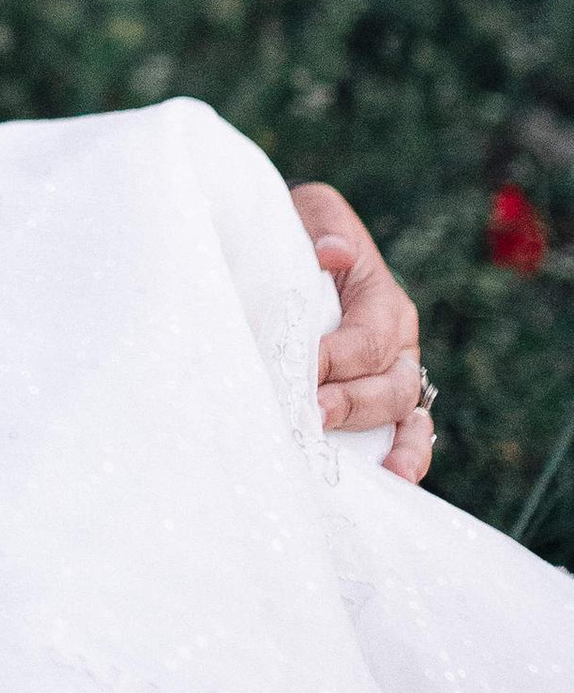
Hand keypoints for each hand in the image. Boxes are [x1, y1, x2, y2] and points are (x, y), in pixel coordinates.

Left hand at [291, 180, 430, 483]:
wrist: (286, 253)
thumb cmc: (297, 234)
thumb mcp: (310, 212)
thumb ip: (323, 224)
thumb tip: (332, 254)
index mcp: (383, 300)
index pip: (370, 336)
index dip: (340, 355)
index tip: (302, 367)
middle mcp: (396, 344)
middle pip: (391, 383)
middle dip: (354, 401)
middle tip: (312, 412)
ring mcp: (391, 378)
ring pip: (404, 414)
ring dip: (389, 442)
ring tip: (376, 468)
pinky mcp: (378, 408)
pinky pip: (405, 436)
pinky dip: (407, 458)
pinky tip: (392, 480)